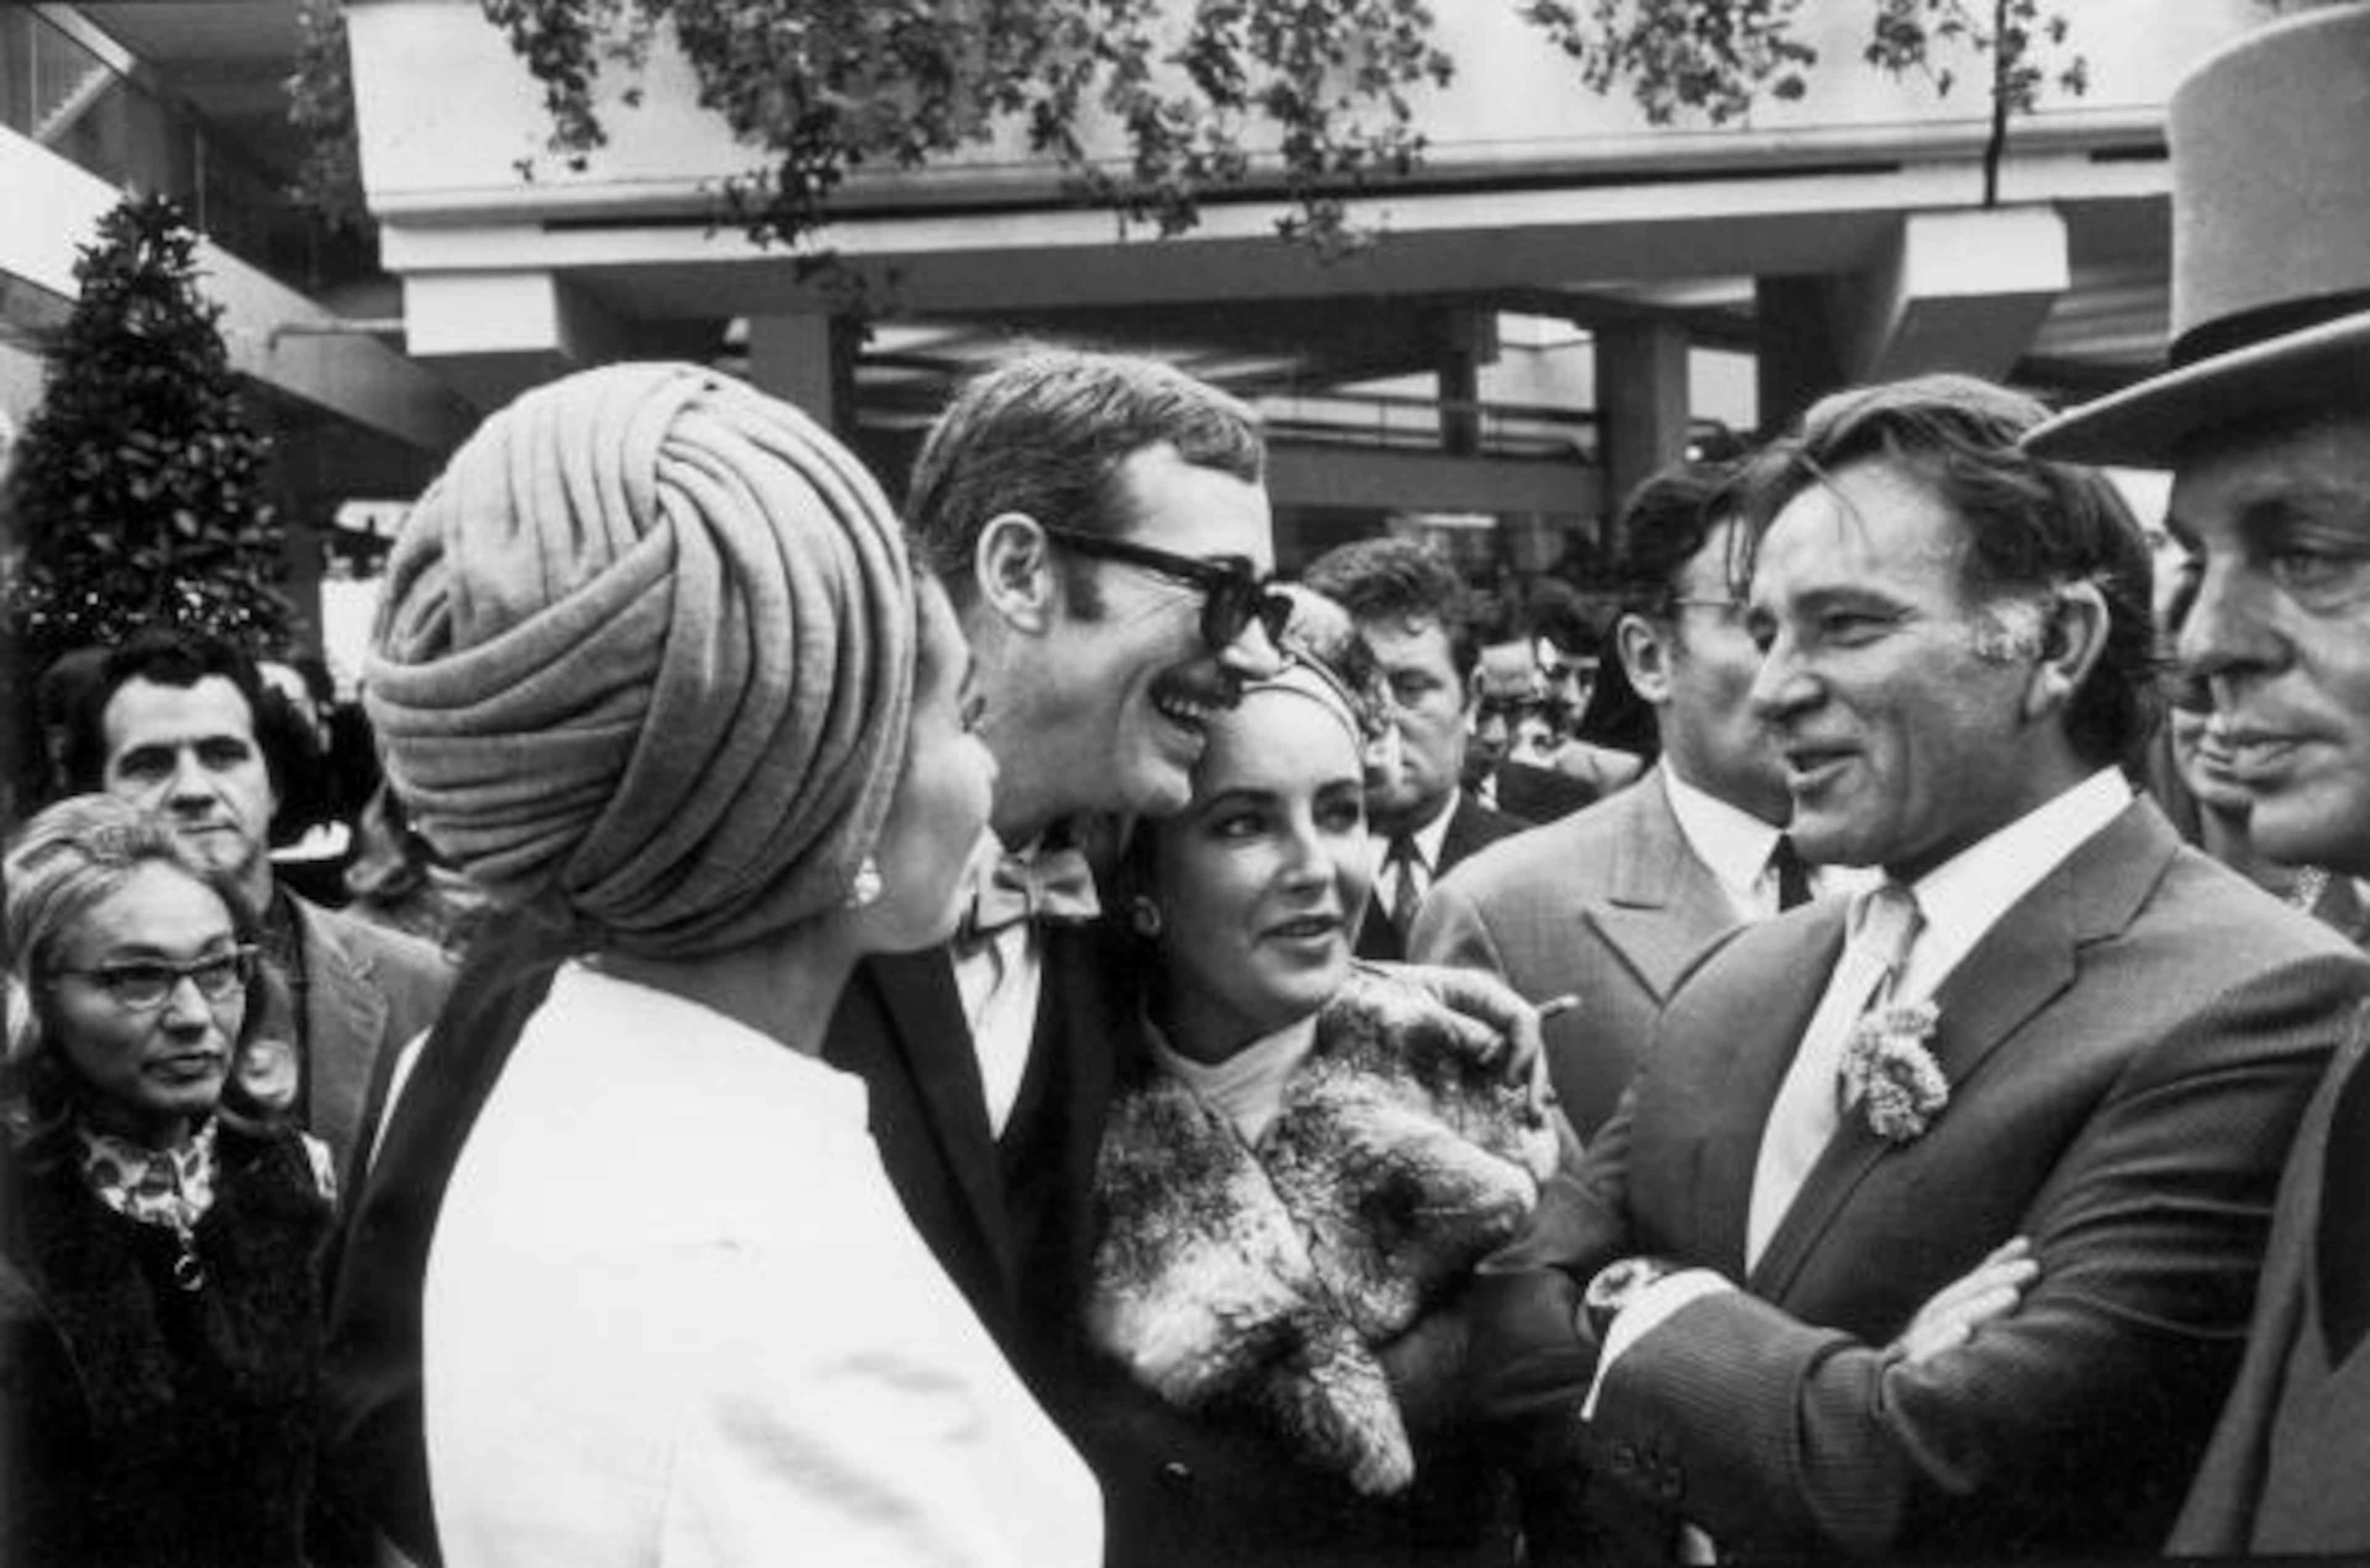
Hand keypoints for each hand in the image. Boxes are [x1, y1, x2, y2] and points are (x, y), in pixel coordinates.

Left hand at [1360, 961, 1550, 1100]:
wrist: (1348, 999)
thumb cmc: (1377, 996)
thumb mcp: (1414, 1011)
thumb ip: (1454, 1029)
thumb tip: (1494, 1054)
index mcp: (1476, 990)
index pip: (1521, 1018)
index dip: (1525, 1049)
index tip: (1510, 1082)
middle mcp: (1483, 1010)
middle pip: (1525, 1041)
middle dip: (1534, 1076)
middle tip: (1535, 1114)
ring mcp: (1475, 1032)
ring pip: (1515, 1059)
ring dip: (1527, 1088)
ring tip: (1534, 1120)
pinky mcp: (1464, 1053)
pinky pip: (1496, 1070)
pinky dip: (1507, 1090)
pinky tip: (1516, 1113)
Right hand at [1891, 1237, 2036, 1364]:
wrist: (1884, 1415)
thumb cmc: (1932, 1372)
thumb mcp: (1953, 1336)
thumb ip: (1980, 1299)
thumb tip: (2019, 1256)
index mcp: (1937, 1318)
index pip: (1969, 1285)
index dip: (1996, 1264)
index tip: (2026, 1246)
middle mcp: (1924, 1328)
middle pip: (1959, 1298)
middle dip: (1995, 1280)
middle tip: (2032, 1269)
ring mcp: (1913, 1350)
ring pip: (1945, 1321)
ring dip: (1978, 1307)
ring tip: (2012, 1297)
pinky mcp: (1905, 1376)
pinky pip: (1925, 1357)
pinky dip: (1942, 1342)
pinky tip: (1964, 1332)